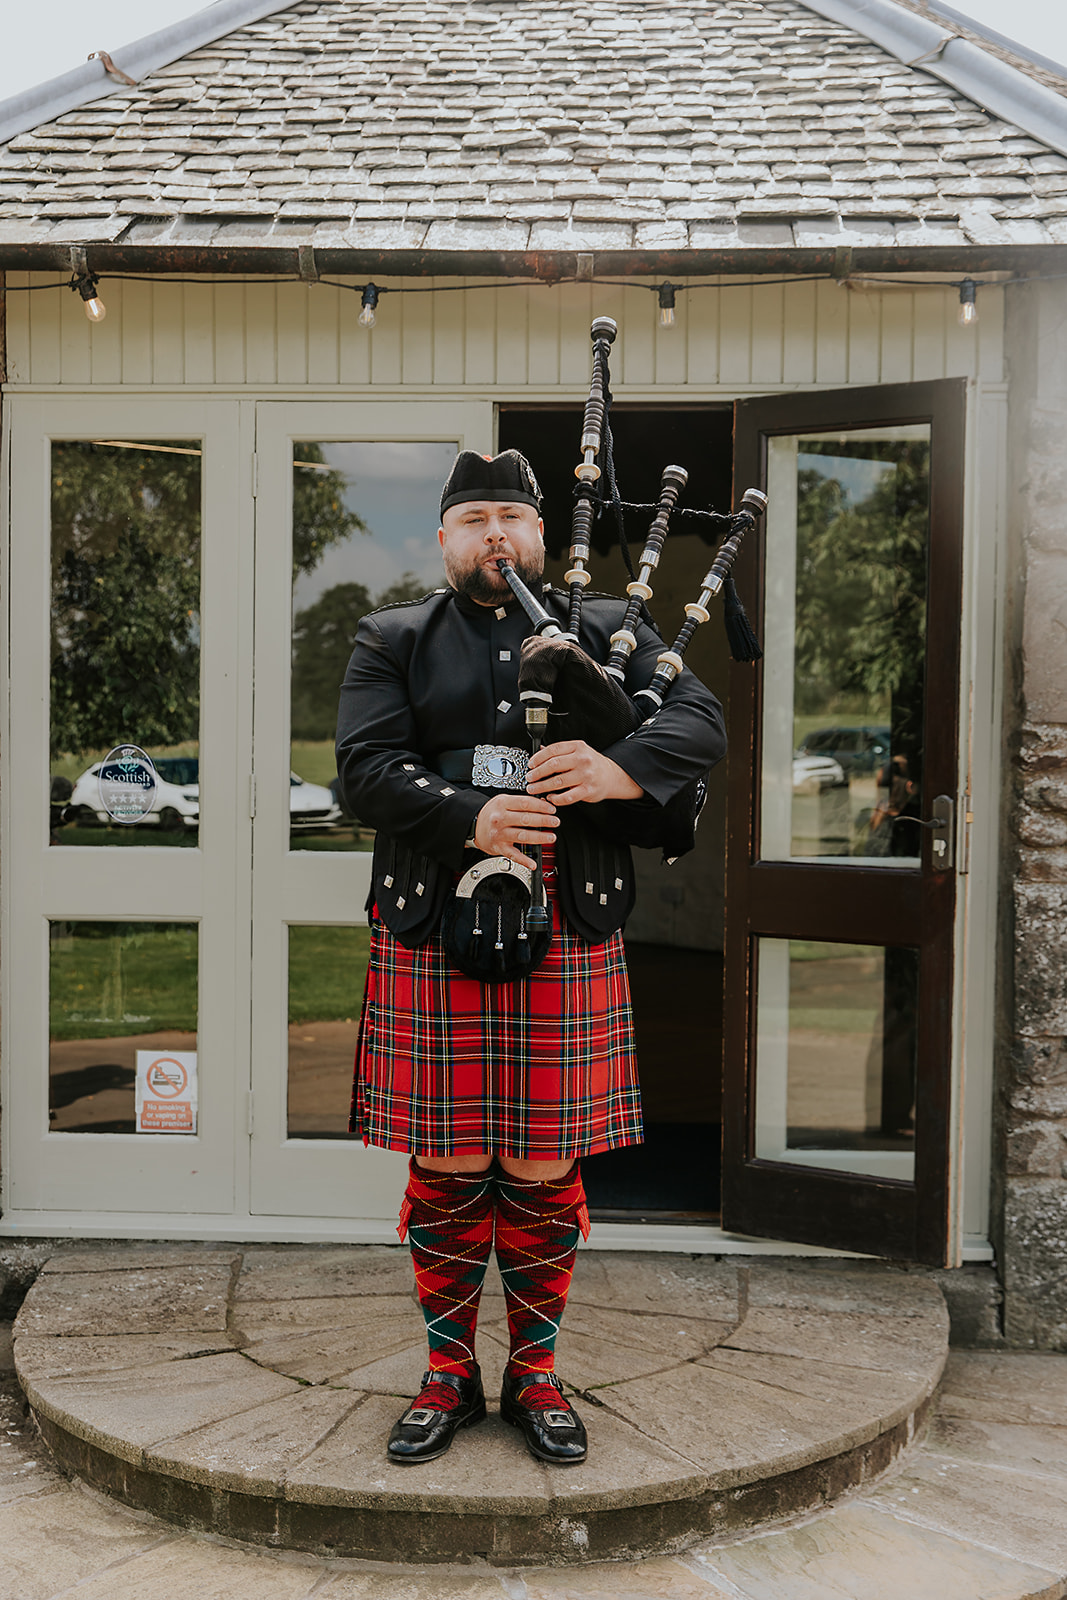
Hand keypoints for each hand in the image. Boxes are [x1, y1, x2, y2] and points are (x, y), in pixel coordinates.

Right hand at [472, 793, 557, 868]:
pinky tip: (533, 863)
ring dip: (539, 838)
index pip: (525, 803)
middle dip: (544, 821)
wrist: (473, 825)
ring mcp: (499, 834)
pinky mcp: (499, 847)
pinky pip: (513, 855)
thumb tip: (543, 804)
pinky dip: (524, 860)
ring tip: (551, 837)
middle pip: (526, 819)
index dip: (541, 806)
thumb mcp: (503, 800)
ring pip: (522, 836)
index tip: (552, 809)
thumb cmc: (491, 813)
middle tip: (555, 822)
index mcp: (502, 804)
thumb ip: (521, 802)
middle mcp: (500, 819)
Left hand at [527, 740, 643, 805]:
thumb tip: (539, 751)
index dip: (538, 757)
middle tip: (529, 778)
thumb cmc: (592, 764)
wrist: (611, 776)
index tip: (530, 764)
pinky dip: (555, 798)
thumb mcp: (577, 751)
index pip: (553, 749)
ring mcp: (585, 775)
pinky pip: (567, 797)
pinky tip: (550, 797)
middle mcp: (582, 760)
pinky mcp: (587, 790)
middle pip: (553, 765)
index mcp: (578, 747)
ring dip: (542, 786)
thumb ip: (560, 751)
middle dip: (537, 773)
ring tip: (534, 789)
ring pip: (558, 782)